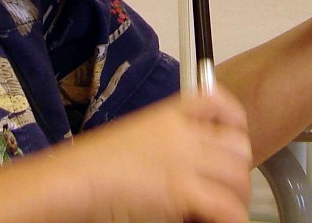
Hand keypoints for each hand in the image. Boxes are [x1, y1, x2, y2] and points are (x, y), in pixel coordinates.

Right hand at [73, 88, 251, 221]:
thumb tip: (180, 169)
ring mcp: (183, 159)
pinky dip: (232, 219)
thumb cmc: (90, 166)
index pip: (215, 100)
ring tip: (225, 212)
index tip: (236, 135)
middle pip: (236, 144)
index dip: (234, 118)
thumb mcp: (130, 141)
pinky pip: (226, 206)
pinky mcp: (181, 189)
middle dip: (239, 169)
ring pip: (238, 175)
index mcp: (166, 116)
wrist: (72, 180)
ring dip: (238, 198)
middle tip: (227, 189)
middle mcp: (180, 133)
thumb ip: (161, 146)